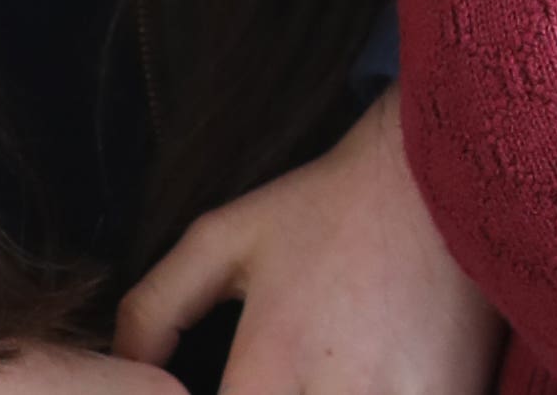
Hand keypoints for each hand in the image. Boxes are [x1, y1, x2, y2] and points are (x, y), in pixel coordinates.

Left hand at [113, 87, 502, 394]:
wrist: (437, 182)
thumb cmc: (324, 210)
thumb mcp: (223, 239)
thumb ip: (156, 307)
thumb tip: (118, 363)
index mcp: (273, 361)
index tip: (240, 385)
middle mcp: (339, 393)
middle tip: (281, 377)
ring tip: (321, 373)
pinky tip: (370, 377)